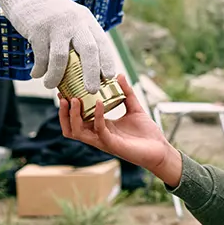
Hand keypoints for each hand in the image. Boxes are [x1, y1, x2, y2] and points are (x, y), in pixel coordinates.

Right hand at [0, 0, 115, 91]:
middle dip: (91, 72)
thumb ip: (80, 37)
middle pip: (89, 50)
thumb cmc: (52, 13)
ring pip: (61, 57)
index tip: (110, 77)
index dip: (107, 61)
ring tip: (50, 85)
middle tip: (92, 90)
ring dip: (56, 76)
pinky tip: (36, 74)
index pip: (102, 42)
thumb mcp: (72, 18)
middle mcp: (75, 21)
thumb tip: (88, 69)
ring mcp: (56, 25)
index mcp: (86, 20)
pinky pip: (40, 56)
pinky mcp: (38, 29)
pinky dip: (39, 69)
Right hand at [59, 74, 182, 185]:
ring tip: (74, 99)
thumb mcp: (134, 108)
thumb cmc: (147, 133)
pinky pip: (99, 130)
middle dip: (63, 113)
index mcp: (100, 127)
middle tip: (63, 96)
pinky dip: (97, 116)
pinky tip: (99, 103)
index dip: (68, 107)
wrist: (160, 149)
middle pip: (70, 128)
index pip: (77, 118)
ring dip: (73, 116)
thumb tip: (119, 75)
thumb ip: (127, 93)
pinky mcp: (113, 144)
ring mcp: (104, 141)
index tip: (64, 91)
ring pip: (78, 132)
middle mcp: (98, 135)